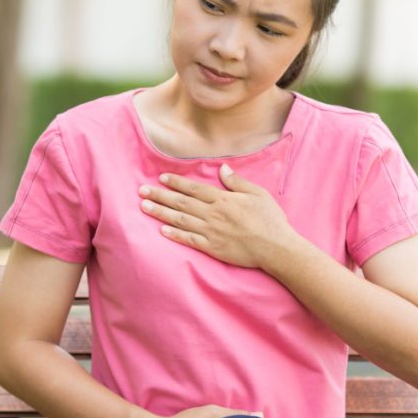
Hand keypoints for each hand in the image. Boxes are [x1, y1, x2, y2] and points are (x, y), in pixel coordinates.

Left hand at [138, 165, 294, 268]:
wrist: (275, 247)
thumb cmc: (270, 220)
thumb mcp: (258, 194)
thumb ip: (237, 182)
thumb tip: (222, 169)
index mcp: (224, 199)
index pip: (194, 189)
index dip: (176, 183)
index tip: (161, 178)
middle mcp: (214, 213)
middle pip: (181, 202)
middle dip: (160, 195)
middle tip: (141, 190)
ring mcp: (211, 231)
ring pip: (180, 220)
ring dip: (160, 212)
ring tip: (144, 206)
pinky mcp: (212, 248)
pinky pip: (189, 239)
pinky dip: (174, 234)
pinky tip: (161, 230)